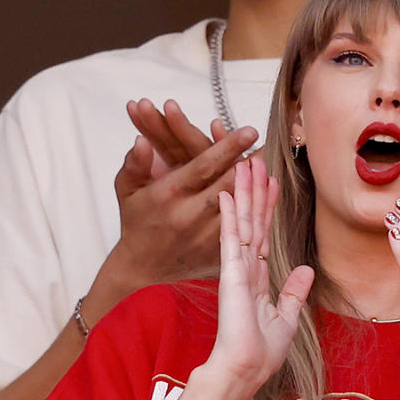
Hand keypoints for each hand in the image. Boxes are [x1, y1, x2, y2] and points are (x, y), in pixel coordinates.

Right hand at [85, 99, 259, 323]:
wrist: (142, 268)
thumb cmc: (136, 221)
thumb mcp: (127, 190)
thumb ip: (134, 163)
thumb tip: (142, 141)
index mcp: (169, 195)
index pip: (204, 166)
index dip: (229, 147)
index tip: (249, 131)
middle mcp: (190, 216)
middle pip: (229, 186)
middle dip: (252, 166)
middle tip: (271, 146)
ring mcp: (206, 237)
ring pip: (241, 209)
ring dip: (258, 188)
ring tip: (272, 168)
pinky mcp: (217, 253)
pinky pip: (243, 231)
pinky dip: (258, 212)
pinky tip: (269, 196)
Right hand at [206, 156, 313, 391]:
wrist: (246, 369)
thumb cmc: (261, 353)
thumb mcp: (287, 318)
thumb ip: (293, 291)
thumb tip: (305, 270)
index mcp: (257, 280)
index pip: (263, 236)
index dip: (267, 209)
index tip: (270, 185)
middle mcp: (245, 270)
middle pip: (252, 222)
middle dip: (254, 191)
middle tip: (253, 161)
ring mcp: (236, 270)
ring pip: (241, 223)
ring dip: (242, 193)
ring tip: (243, 165)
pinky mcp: (231, 275)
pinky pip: (231, 238)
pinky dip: (230, 215)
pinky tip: (227, 192)